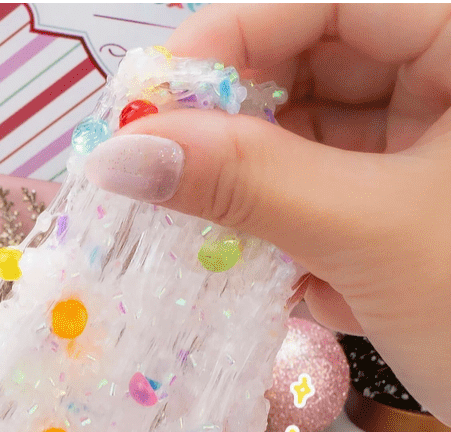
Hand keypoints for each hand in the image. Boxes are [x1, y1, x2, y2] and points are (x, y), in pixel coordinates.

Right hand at [82, 4, 450, 415]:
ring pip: (317, 134)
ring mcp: (444, 142)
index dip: (222, 43)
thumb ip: (242, 182)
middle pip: (315, 61)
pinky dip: (294, 232)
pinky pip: (336, 191)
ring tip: (212, 246)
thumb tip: (119, 155)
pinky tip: (282, 281)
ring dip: (256, 192)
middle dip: (232, 128)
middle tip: (157, 185)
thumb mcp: (369, 235)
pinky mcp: (425, 204)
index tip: (139, 113)